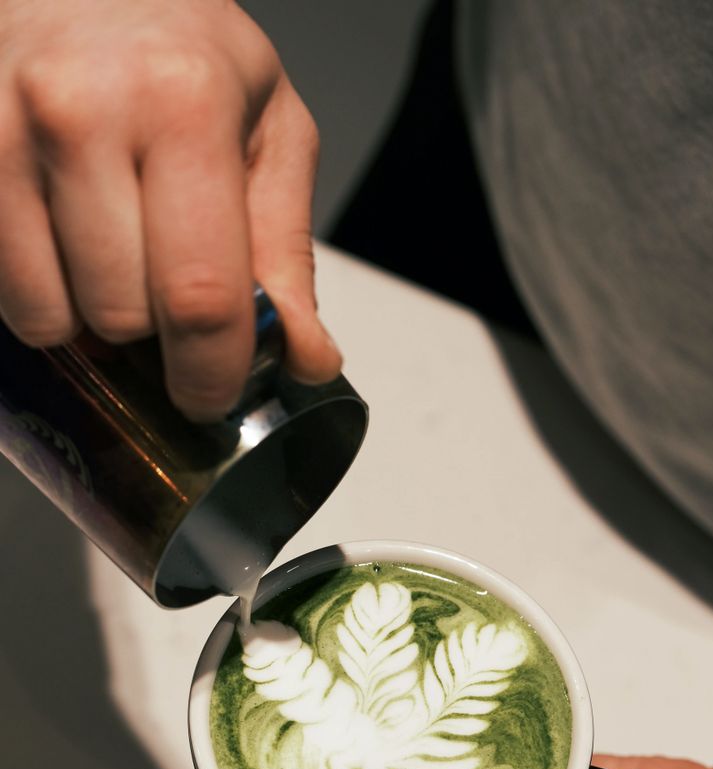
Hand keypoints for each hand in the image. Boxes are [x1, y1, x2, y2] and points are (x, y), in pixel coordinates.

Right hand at [0, 0, 341, 419]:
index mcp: (182, 106)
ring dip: (95, 317)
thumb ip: (286, 253)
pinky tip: (67, 248)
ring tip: (115, 255)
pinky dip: (44, 297)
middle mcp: (81, 114)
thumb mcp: (267, 132)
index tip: (214, 395)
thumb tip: (307, 360)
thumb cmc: (181, 53)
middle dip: (156, 331)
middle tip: (166, 286)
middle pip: (124, 316)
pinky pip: (6, 296)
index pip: (200, 294)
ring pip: (55, 317)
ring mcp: (3, 135)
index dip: (211, 372)